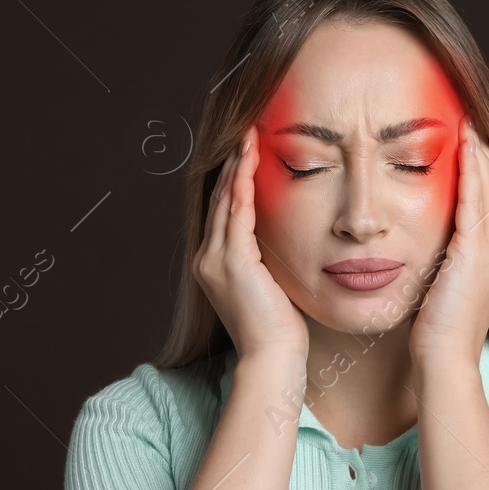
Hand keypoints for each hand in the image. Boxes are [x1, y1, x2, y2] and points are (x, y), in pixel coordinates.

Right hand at [191, 126, 309, 361]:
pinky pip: (236, 212)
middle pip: (218, 200)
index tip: (246, 154)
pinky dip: (242, 183)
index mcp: (214, 265)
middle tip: (245, 132)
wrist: (273, 357)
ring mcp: (215, 260)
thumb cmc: (279, 330)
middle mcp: (207, 259)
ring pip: (224, 200)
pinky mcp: (232, 261)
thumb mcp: (270, 287)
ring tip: (248, 137)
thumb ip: (267, 262)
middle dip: (231, 165)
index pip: (222, 212)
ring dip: (236, 166)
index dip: (232, 180)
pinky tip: (250, 161)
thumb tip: (281, 244)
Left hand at [409, 116, 488, 368]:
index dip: (484, 173)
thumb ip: (443, 261)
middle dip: (484, 156)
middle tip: (471, 123)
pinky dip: (471, 171)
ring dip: (478, 155)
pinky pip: (476, 200)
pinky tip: (463, 149)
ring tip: (468, 127)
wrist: (444, 358)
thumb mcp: (442, 287)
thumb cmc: (436, 332)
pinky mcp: (477, 252)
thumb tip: (429, 244)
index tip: (470, 146)